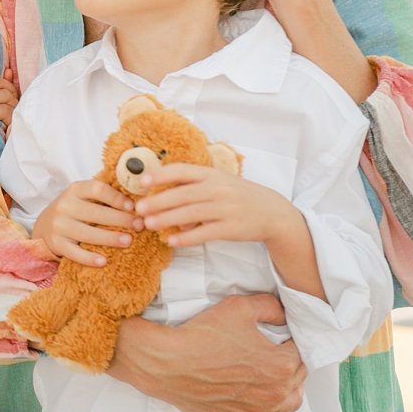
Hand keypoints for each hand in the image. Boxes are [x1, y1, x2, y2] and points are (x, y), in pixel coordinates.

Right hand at [31, 180, 137, 266]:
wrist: (44, 226)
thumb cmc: (74, 210)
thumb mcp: (83, 196)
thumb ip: (104, 195)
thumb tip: (138, 200)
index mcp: (74, 190)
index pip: (97, 189)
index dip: (116, 198)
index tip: (133, 207)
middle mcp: (65, 205)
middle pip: (95, 213)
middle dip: (120, 220)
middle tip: (139, 226)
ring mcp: (59, 225)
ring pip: (87, 233)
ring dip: (110, 238)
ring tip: (128, 241)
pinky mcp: (57, 243)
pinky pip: (74, 253)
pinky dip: (89, 258)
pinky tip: (104, 261)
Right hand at [109, 293, 306, 411]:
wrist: (169, 364)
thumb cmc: (202, 335)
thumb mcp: (238, 307)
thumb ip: (270, 306)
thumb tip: (284, 315)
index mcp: (281, 363)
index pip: (301, 350)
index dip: (292, 339)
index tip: (281, 334)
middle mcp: (277, 391)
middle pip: (298, 376)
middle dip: (291, 361)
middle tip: (275, 350)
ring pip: (292, 402)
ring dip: (292, 388)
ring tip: (281, 377)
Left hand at [135, 163, 295, 248]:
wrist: (273, 212)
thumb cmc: (238, 196)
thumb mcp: (218, 185)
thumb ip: (193, 192)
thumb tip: (169, 209)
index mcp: (212, 174)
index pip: (183, 170)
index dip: (161, 174)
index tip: (142, 181)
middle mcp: (218, 188)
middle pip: (183, 194)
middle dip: (159, 201)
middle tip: (139, 209)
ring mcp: (226, 208)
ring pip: (191, 213)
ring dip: (167, 219)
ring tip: (149, 224)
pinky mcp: (231, 228)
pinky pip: (205, 233)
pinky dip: (186, 237)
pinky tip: (172, 241)